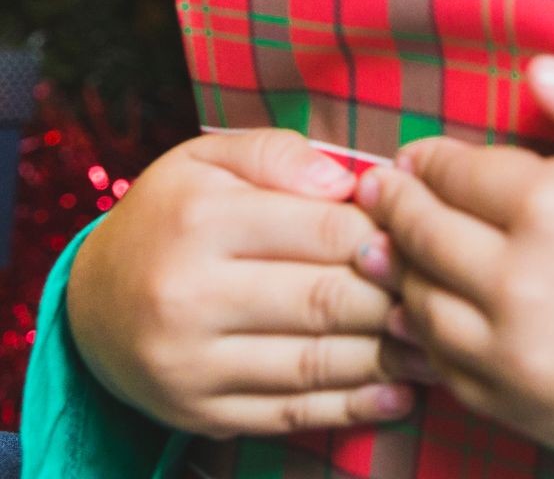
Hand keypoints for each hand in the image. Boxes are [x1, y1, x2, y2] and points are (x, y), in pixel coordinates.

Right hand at [67, 128, 416, 436]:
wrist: (89, 301)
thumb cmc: (171, 217)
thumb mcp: (207, 160)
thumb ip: (279, 155)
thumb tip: (349, 183)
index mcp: (201, 221)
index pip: (327, 231)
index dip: (392, 236)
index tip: (431, 238)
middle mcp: (189, 296)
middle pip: (328, 300)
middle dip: (400, 298)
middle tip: (450, 293)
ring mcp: (191, 363)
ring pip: (316, 363)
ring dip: (391, 359)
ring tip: (442, 345)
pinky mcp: (199, 412)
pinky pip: (291, 413)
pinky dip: (353, 407)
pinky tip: (400, 394)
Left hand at [355, 56, 553, 450]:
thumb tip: (538, 73)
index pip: (453, 174)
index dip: (428, 160)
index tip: (417, 155)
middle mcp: (522, 281)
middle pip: (423, 235)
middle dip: (400, 205)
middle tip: (383, 190)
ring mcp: (517, 352)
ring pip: (419, 302)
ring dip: (401, 268)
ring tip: (390, 246)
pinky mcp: (520, 404)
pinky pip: (442, 365)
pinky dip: (422, 334)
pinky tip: (420, 309)